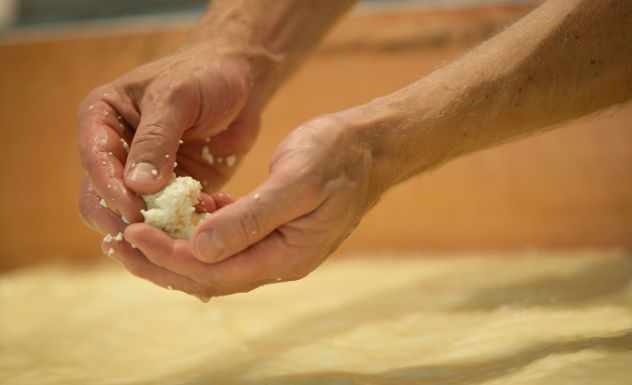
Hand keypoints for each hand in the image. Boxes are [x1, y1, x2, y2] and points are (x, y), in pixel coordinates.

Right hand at [77, 46, 259, 268]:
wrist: (240, 83)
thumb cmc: (204, 76)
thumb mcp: (177, 98)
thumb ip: (156, 139)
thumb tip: (136, 186)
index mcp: (101, 121)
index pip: (94, 161)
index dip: (110, 190)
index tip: (134, 210)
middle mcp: (114, 153)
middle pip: (99, 200)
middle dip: (125, 219)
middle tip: (156, 231)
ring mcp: (142, 178)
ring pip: (131, 219)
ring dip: (156, 228)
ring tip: (187, 223)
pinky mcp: (172, 195)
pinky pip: (168, 221)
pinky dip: (184, 225)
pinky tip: (210, 212)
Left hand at [120, 112, 383, 297]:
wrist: (370, 148)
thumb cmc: (337, 157)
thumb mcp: (297, 181)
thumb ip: (251, 219)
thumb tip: (200, 248)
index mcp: (287, 256)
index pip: (216, 271)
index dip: (170, 257)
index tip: (133, 232)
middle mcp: (279, 261)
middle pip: (209, 276)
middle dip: (162, 261)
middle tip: (120, 240)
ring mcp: (276, 248)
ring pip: (214, 260)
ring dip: (176, 248)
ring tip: (137, 229)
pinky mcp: (273, 230)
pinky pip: (228, 239)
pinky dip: (200, 230)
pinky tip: (180, 211)